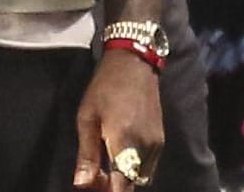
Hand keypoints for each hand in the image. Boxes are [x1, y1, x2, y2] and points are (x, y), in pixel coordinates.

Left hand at [74, 50, 164, 190]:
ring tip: (106, 160)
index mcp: (124, 142)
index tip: (96, 185)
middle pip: (132, 183)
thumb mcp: (87, 118)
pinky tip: (119, 151)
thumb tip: (82, 184)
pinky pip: (148, 165)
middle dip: (115, 185)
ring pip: (142, 176)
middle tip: (96, 173)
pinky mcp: (161, 140)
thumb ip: (87, 154)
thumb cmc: (104, 88)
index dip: (109, 191)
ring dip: (125, 176)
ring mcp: (157, 145)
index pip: (123, 186)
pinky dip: (134, 166)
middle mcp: (146, 148)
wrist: (134, 64)